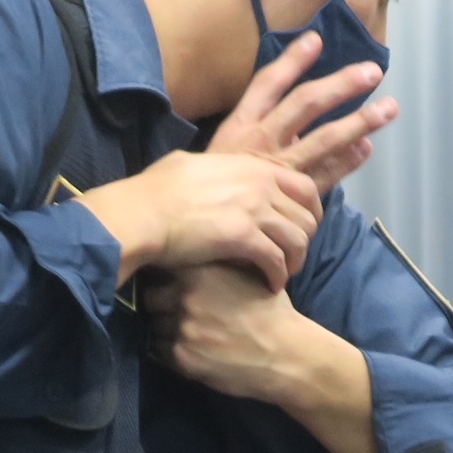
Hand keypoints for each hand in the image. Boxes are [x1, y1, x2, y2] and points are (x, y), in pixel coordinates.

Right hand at [79, 150, 320, 290]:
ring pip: (297, 239)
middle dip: (304, 240)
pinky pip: (276, 260)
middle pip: (306, 215)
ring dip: (294, 261)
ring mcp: (254, 210)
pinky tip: (269, 286)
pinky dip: (277, 276)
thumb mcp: (190, 166)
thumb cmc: (155, 190)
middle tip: (291, 257)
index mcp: (251, 166)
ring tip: (282, 275)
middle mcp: (259, 184)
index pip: (304, 186)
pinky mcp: (243, 238)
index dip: (310, 211)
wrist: (141, 212)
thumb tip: (212, 173)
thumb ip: (215, 170)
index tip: (302, 227)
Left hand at [141, 263, 331, 402]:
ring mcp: (181, 327)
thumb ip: (215, 265)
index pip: (159, 270)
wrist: (287, 354)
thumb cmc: (270, 312)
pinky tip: (195, 352)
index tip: (172, 286)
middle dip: (163, 306)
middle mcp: (184, 296)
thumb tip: (188, 258)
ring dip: (166, 331)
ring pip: (154, 327)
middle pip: (151, 298)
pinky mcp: (182, 356)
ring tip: (192, 335)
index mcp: (198, 271)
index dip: (166, 279)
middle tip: (182, 315)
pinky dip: (173, 353)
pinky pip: (161, 353)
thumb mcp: (246, 273)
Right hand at [207, 29, 398, 194]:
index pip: (266, 84)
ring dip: (360, 122)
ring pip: (324, 139)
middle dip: (341, 85)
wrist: (173, 224)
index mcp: (238, 127)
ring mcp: (275, 171)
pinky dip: (346, 163)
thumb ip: (239, 140)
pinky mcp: (288, 197)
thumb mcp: (209, 155)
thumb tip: (259, 136)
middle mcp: (259, 143)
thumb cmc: (188, 192)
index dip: (291, 61)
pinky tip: (366, 148)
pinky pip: (323, 178)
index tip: (315, 40)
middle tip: (372, 72)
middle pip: (305, 104)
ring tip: (389, 109)